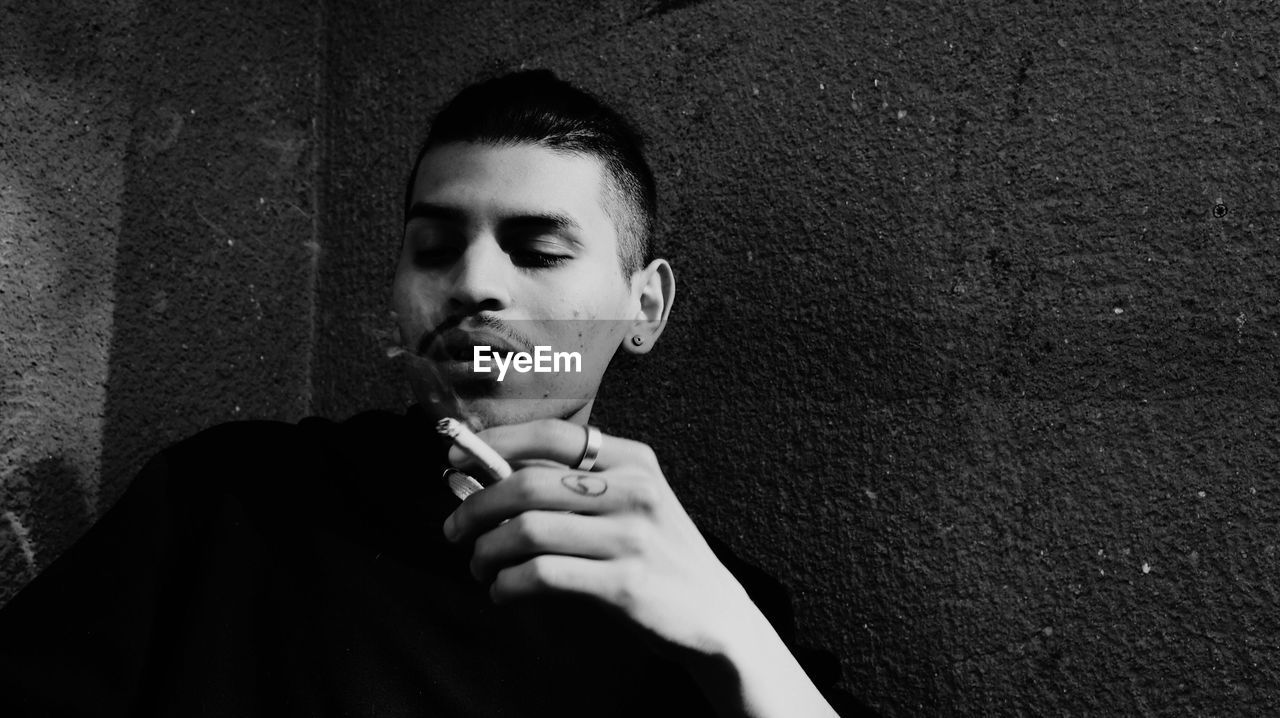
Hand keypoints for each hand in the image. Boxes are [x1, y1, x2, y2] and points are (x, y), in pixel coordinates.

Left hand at [442, 419, 751, 656]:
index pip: (553, 434)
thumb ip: (572, 486)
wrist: (715, 614)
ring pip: (527, 531)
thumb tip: (487, 476)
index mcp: (633, 460)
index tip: (455, 462)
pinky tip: (503, 592)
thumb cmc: (656, 556)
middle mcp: (635, 491)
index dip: (495, 442)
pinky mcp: (624, 585)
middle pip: (527, 484)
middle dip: (475, 507)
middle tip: (454, 530)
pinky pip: (542, 576)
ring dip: (485, 552)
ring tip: (479, 566)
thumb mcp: (630, 504)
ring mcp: (631, 538)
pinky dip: (507, 585)